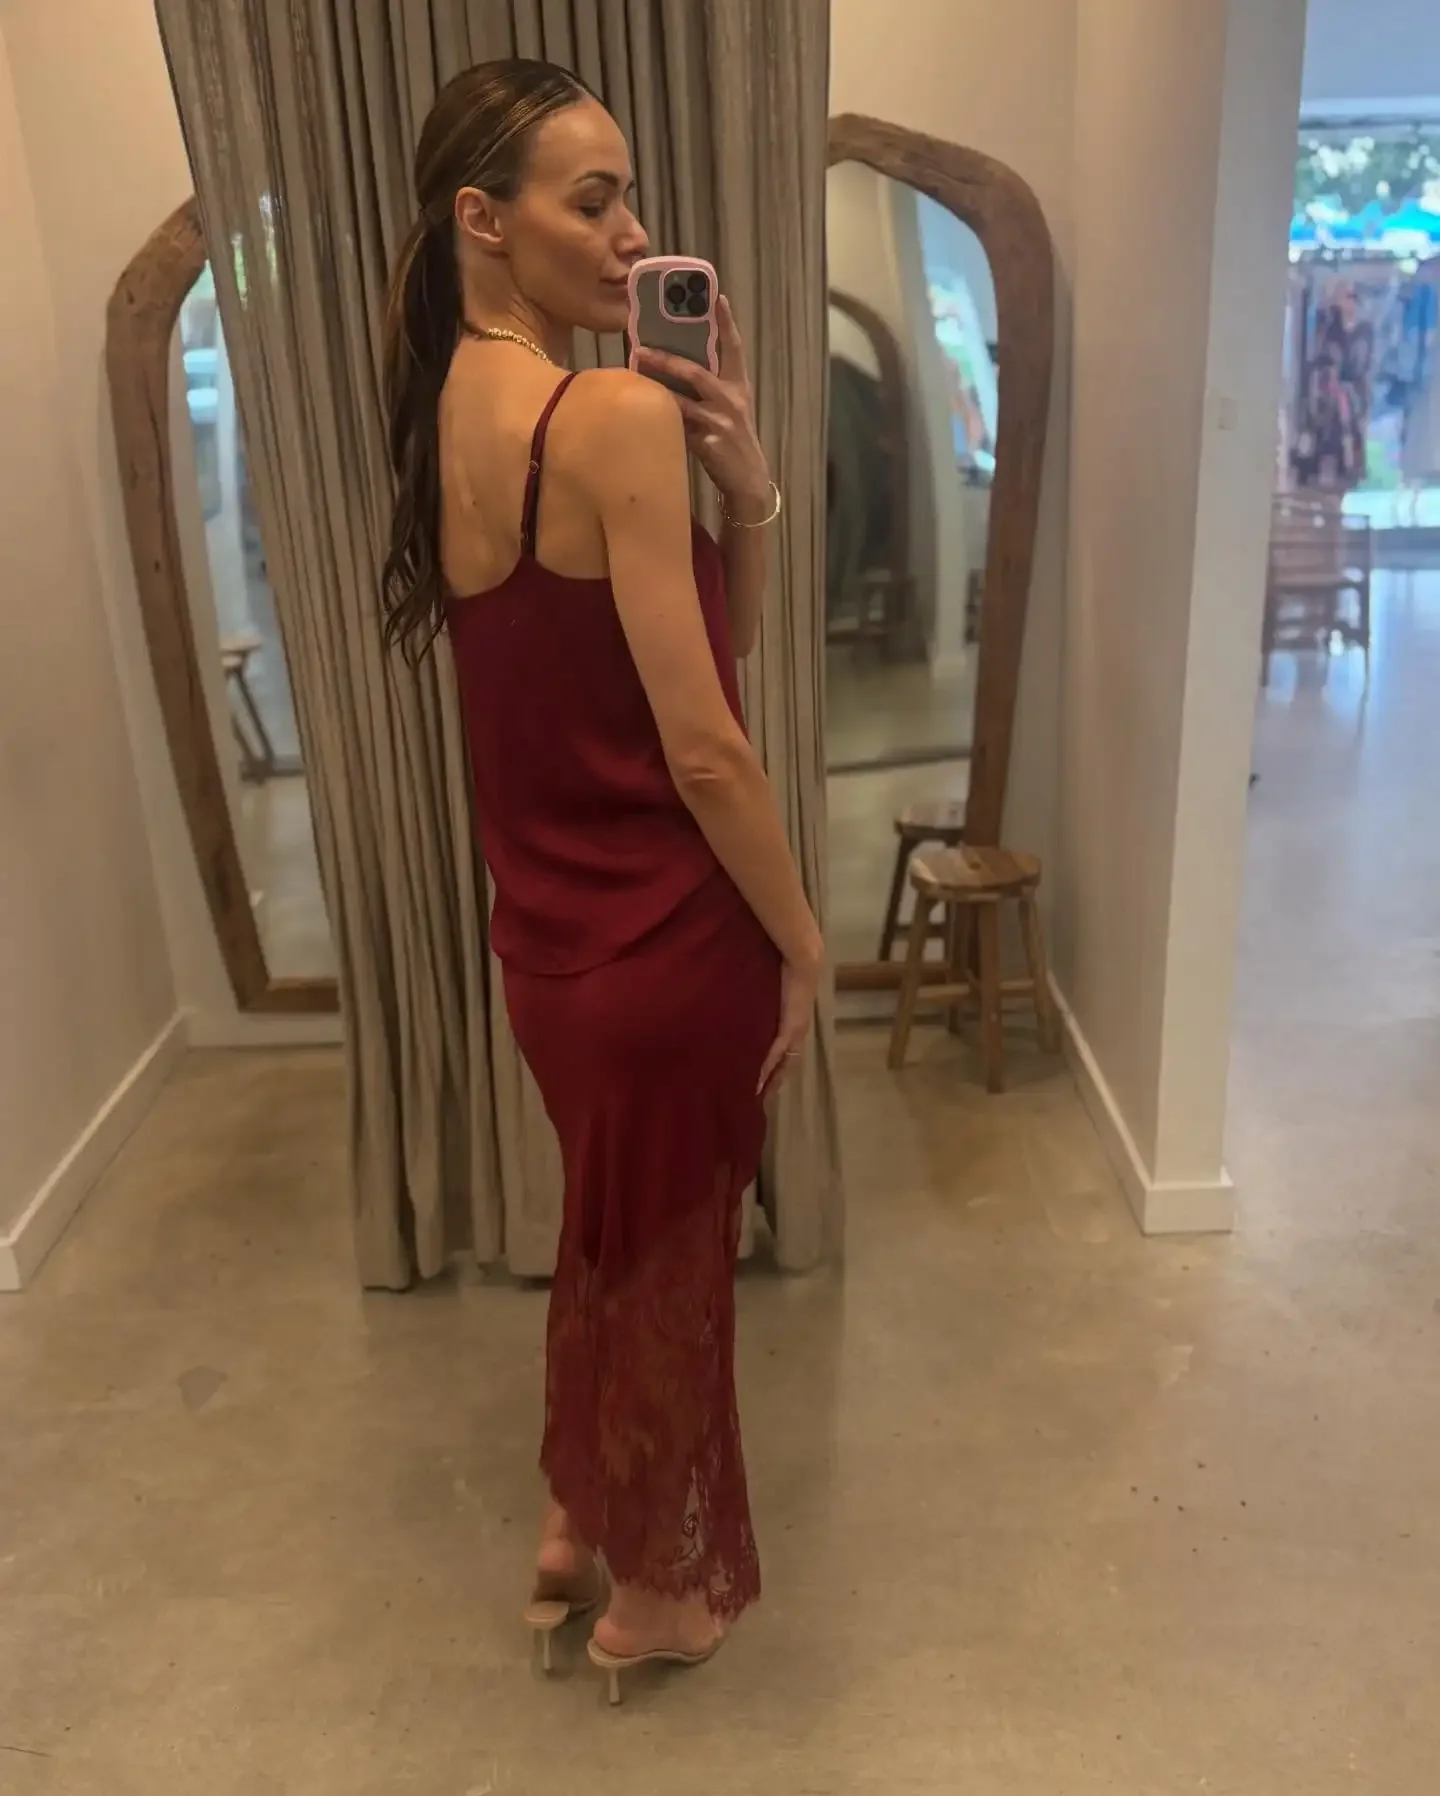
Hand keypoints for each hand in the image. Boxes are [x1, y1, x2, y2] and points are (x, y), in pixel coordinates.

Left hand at [635, 296, 770, 508]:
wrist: (748, 478)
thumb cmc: (732, 438)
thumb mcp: (730, 407)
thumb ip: (709, 385)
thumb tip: (674, 363)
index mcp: (738, 386)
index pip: (734, 348)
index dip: (727, 322)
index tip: (718, 297)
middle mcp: (731, 400)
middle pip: (697, 372)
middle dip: (667, 359)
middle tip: (640, 348)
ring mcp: (720, 423)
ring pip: (682, 401)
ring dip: (656, 389)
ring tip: (634, 377)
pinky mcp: (709, 445)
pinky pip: (678, 428)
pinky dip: (661, 420)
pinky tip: (642, 414)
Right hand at [757, 949, 822, 1099]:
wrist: (803, 959)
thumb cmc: (788, 966)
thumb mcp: (776, 988)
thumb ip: (768, 997)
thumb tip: (754, 997)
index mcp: (796, 1020)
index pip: (788, 1049)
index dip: (779, 1065)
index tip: (766, 1078)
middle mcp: (798, 1030)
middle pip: (788, 1063)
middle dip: (776, 1080)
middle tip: (762, 1097)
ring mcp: (795, 1032)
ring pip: (784, 1064)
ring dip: (772, 1081)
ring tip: (759, 1096)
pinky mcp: (788, 1029)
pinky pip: (776, 1056)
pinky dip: (766, 1071)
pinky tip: (757, 1084)